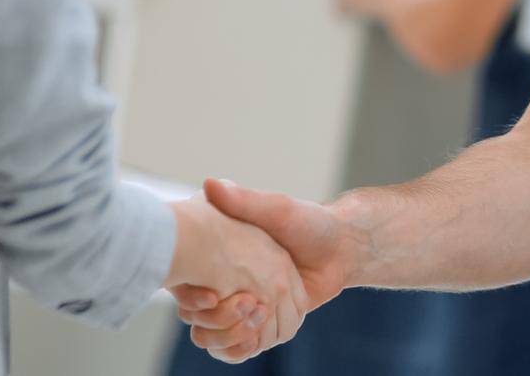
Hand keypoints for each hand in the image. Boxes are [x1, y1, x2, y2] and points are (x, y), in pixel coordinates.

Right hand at [176, 178, 355, 355]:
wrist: (343, 248)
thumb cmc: (308, 222)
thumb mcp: (277, 210)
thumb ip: (244, 202)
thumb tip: (210, 184)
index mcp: (222, 257)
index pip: (186, 286)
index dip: (190, 297)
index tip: (211, 295)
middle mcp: (228, 283)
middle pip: (197, 318)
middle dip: (214, 322)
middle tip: (247, 305)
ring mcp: (245, 306)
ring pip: (216, 338)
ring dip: (230, 336)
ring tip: (257, 316)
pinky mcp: (264, 324)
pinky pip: (243, 347)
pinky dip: (244, 346)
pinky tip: (258, 336)